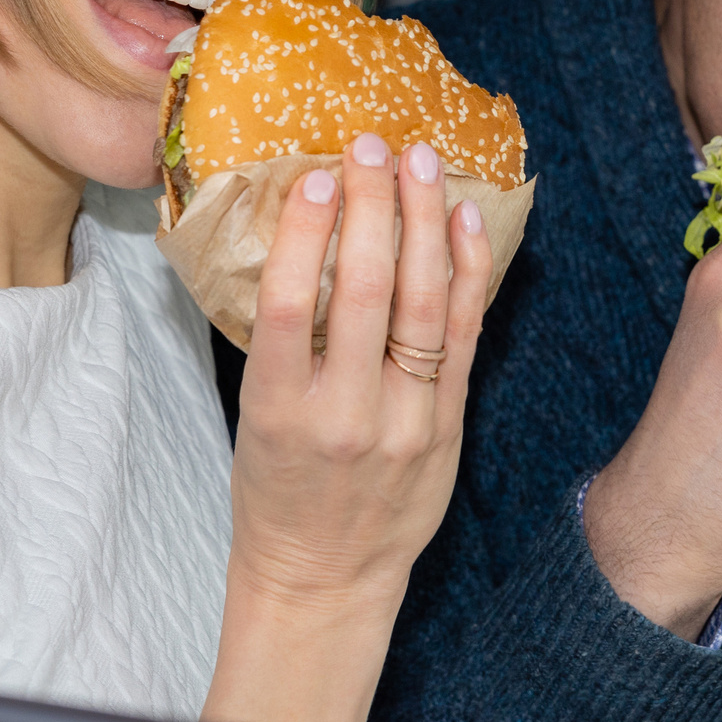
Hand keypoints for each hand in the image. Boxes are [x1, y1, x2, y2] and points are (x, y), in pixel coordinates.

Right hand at [201, 132, 492, 721]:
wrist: (322, 577)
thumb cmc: (276, 486)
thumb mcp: (254, 416)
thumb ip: (284, 340)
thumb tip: (307, 231)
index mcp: (278, 409)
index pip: (292, 306)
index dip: (307, 234)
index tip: (316, 177)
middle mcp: (345, 415)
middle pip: (366, 291)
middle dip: (371, 206)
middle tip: (370, 145)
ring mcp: (405, 423)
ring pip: (425, 305)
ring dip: (423, 222)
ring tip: (420, 161)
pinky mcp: (448, 427)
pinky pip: (465, 336)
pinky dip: (467, 272)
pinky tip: (462, 219)